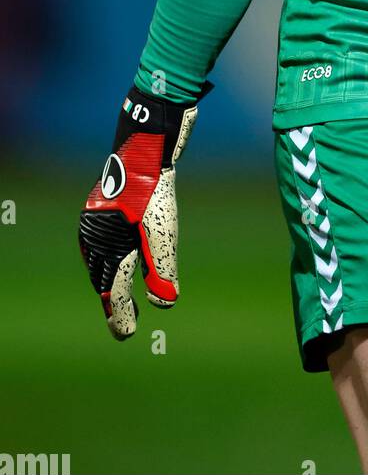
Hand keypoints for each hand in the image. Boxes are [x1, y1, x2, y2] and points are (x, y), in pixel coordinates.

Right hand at [78, 83, 208, 338]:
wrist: (148, 140)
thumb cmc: (154, 185)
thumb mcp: (161, 230)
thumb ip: (161, 268)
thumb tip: (165, 304)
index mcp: (104, 244)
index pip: (112, 290)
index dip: (120, 314)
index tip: (127, 335)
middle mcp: (95, 234)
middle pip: (104, 277)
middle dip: (114, 302)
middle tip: (125, 325)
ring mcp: (100, 218)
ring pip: (103, 260)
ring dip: (114, 280)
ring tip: (124, 296)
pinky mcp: (109, 205)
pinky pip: (108, 241)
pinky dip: (116, 257)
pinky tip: (126, 257)